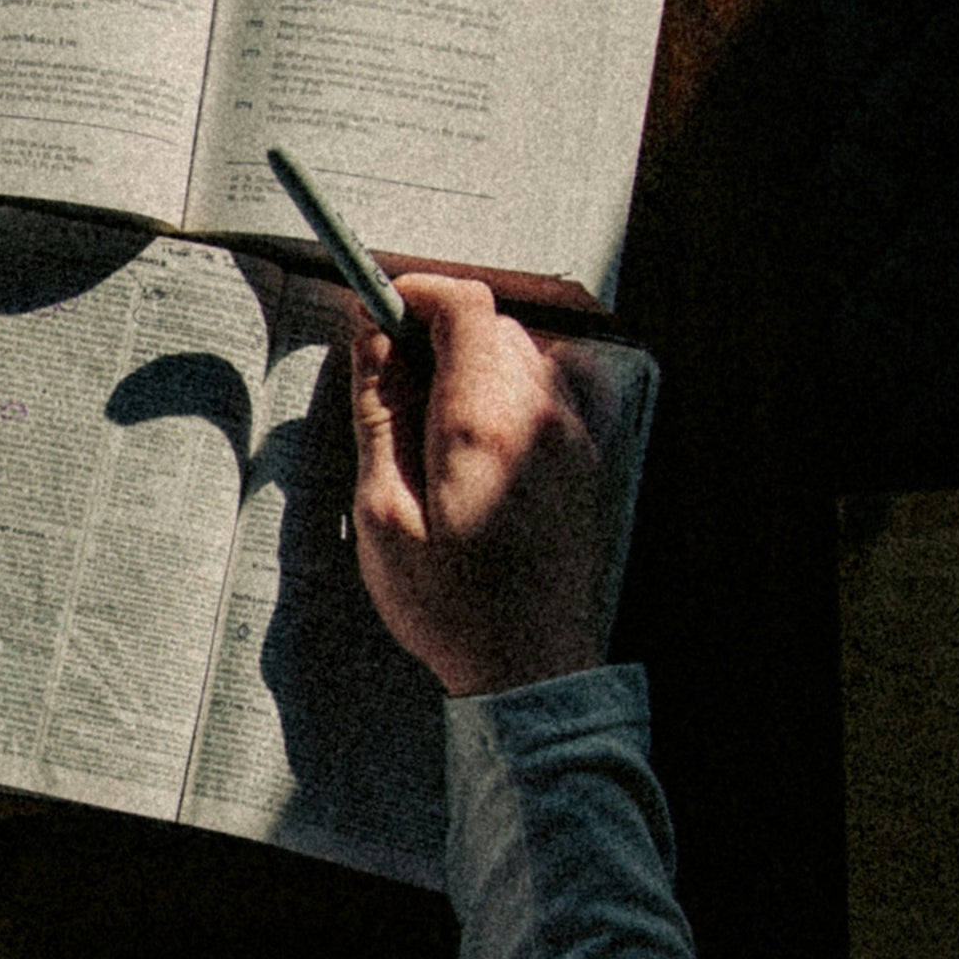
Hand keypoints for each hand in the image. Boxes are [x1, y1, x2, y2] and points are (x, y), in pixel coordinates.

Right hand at [345, 275, 613, 697]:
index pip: (464, 305)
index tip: (377, 308)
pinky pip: (556, 387)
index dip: (415, 292)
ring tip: (433, 424)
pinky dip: (516, 387)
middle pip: (492, 323)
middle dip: (436, 332)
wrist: (530, 666)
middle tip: (391, 381)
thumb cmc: (449, 604)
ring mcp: (574, 434)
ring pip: (523, 353)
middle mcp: (541, 414)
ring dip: (474, 363)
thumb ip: (379, 411)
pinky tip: (487, 432)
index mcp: (482, 422)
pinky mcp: (587, 457)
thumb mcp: (383, 511)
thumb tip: (371, 334)